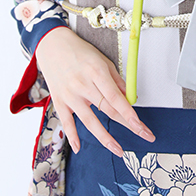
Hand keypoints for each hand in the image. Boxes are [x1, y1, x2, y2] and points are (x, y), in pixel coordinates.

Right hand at [35, 27, 155, 155]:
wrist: (52, 46)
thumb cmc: (80, 51)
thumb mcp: (103, 60)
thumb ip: (117, 80)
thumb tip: (130, 98)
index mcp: (97, 72)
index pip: (116, 98)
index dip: (129, 113)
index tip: (140, 125)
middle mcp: (83, 85)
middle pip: (107, 110)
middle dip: (127, 124)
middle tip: (143, 134)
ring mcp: (70, 95)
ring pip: (89, 121)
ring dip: (105, 138)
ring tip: (119, 150)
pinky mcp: (59, 101)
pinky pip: (66, 123)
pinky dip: (72, 136)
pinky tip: (79, 148)